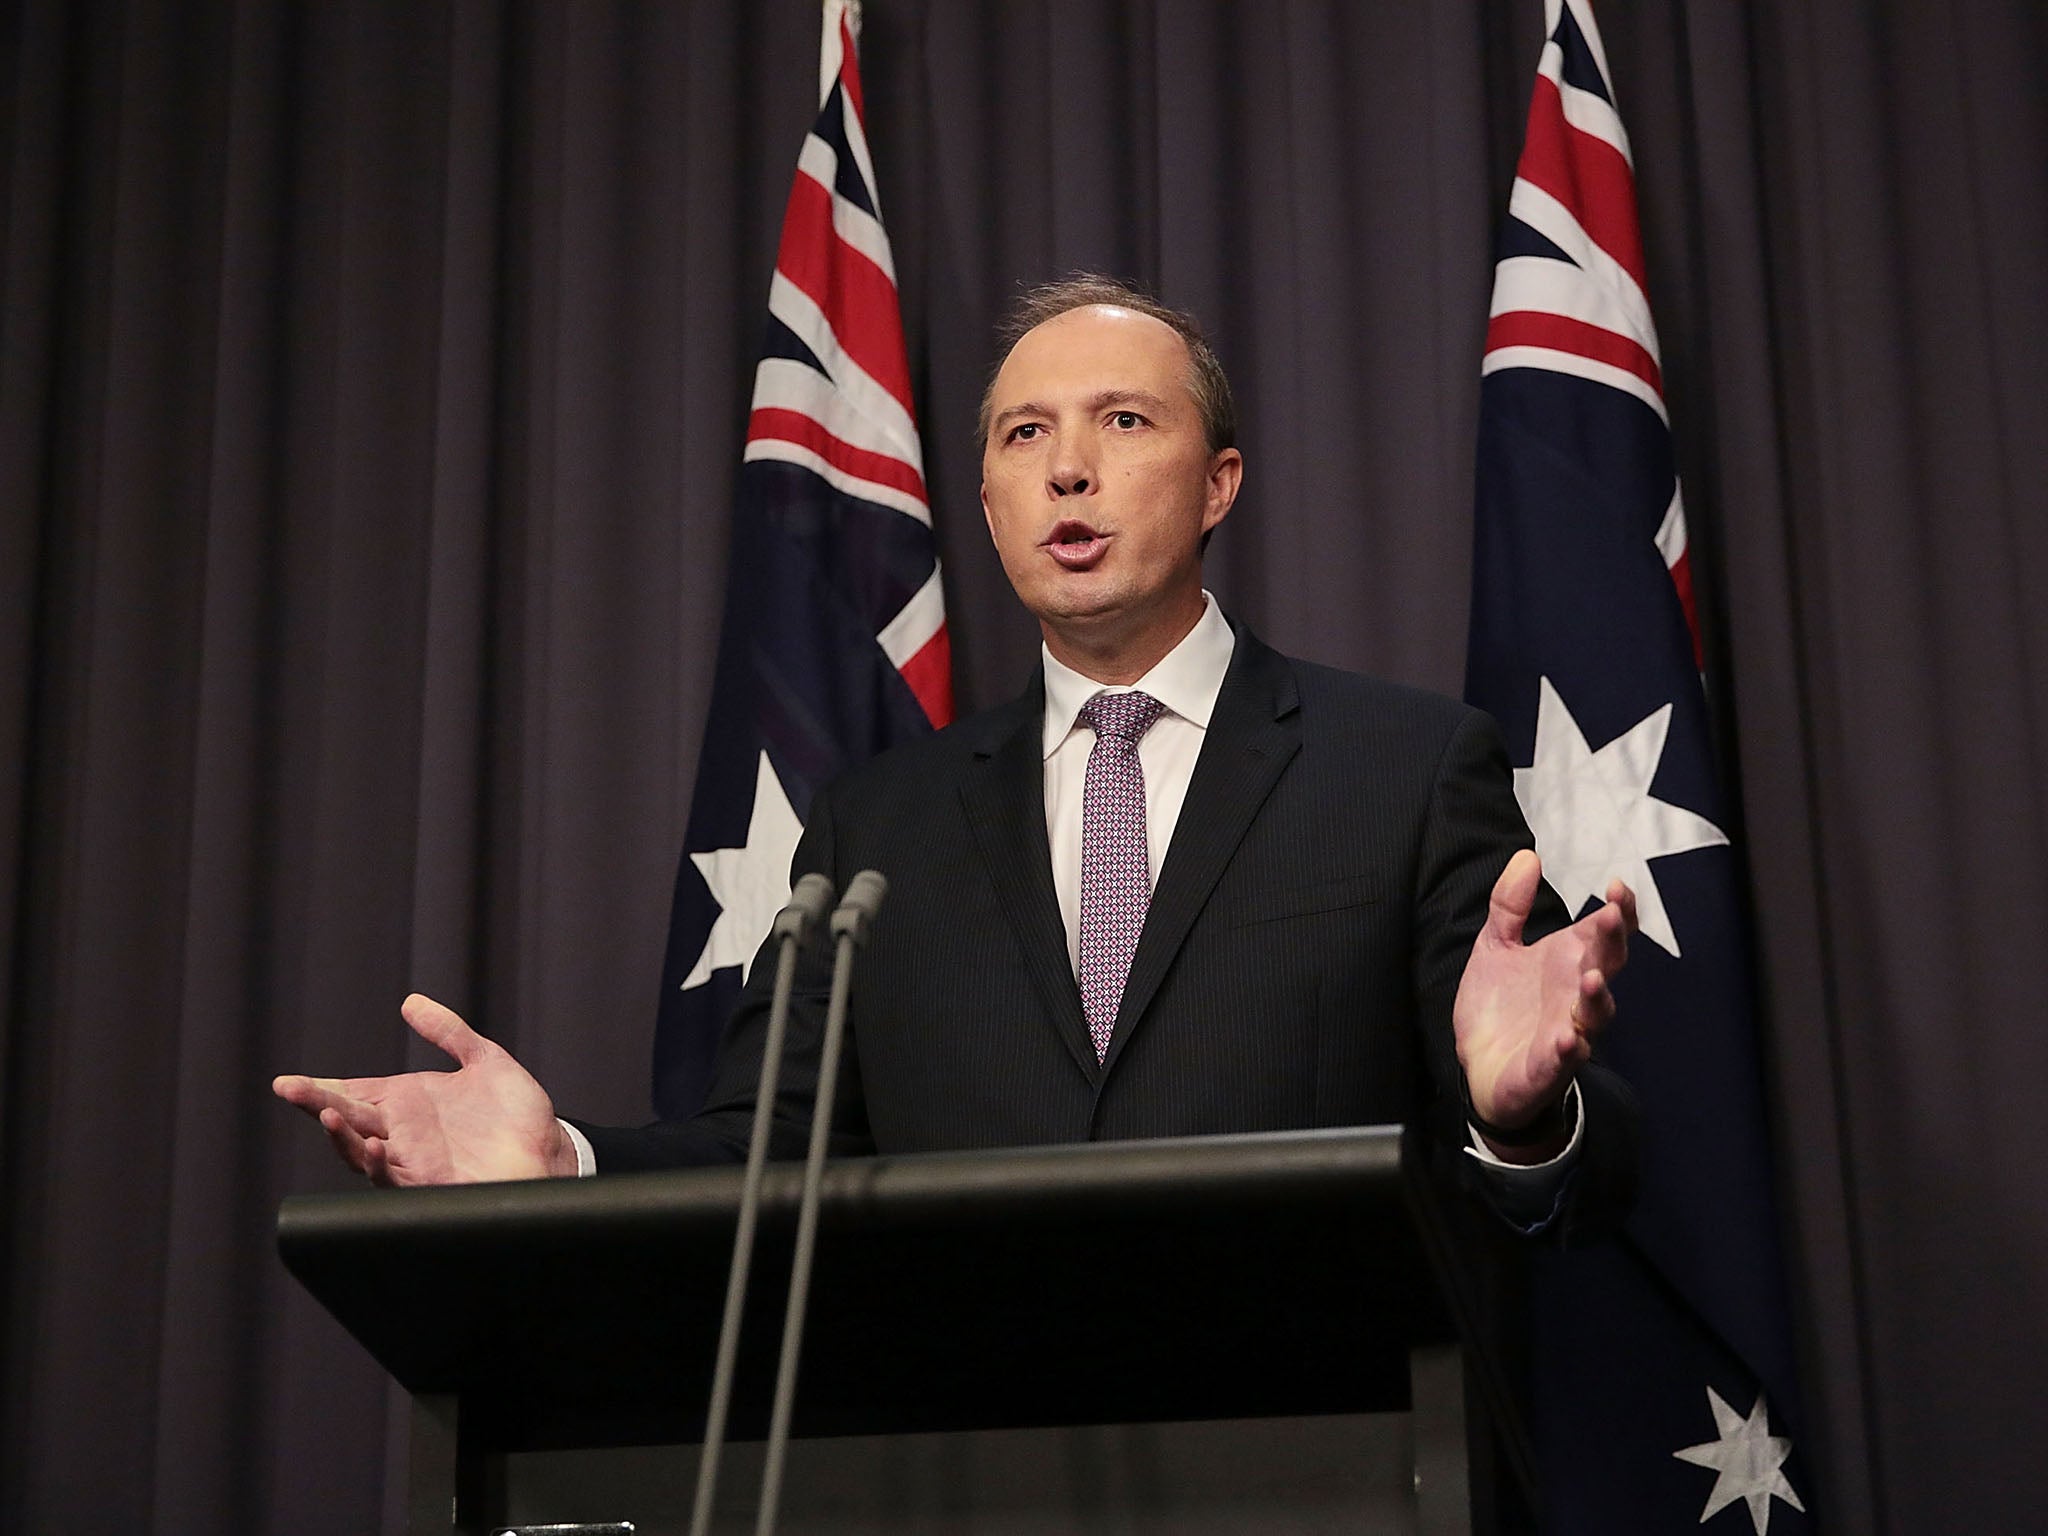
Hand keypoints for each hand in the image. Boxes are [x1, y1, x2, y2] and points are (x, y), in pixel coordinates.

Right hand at [272, 994, 576, 1184]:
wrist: (549, 1155)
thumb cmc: (516, 1116)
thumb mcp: (485, 1061)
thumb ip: (449, 1032)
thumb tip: (411, 1002)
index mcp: (408, 1103)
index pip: (354, 1092)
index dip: (322, 1088)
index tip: (289, 1081)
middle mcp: (402, 1133)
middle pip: (347, 1118)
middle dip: (315, 1103)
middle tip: (287, 1088)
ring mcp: (412, 1159)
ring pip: (360, 1150)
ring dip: (341, 1134)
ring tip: (328, 1111)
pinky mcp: (428, 1183)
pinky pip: (392, 1177)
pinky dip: (379, 1164)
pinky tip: (376, 1146)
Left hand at [1453, 850, 1636, 1155]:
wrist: (1479, 1067)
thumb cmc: (1499, 1006)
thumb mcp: (1496, 946)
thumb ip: (1510, 905)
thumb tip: (1528, 855)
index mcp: (1569, 961)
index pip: (1606, 932)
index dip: (1619, 911)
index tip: (1616, 885)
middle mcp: (1576, 993)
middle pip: (1608, 965)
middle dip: (1613, 942)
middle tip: (1611, 917)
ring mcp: (1568, 1029)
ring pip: (1595, 1014)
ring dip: (1596, 996)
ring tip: (1591, 977)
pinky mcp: (1549, 1065)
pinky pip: (1566, 1058)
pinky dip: (1570, 1049)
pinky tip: (1567, 1037)